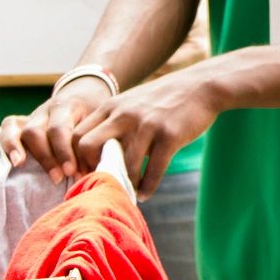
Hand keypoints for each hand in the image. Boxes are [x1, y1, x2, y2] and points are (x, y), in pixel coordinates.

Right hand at [0, 76, 111, 180]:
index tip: (73, 172)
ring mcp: (32, 115)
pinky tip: (4, 158)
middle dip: (45, 156)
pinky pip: (6, 127)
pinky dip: (4, 142)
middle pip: (35, 131)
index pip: (60, 129)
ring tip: (20, 166)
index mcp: (69, 107)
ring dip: (18, 149)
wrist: (86, 94)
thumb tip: (97, 173)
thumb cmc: (95, 117)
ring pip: (15, 128)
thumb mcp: (100, 124)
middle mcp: (47, 110)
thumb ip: (96, 143)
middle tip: (59, 177)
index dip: (64, 152)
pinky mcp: (22, 122)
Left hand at [5, 66, 224, 192]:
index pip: (78, 135)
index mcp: (112, 107)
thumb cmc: (165, 99)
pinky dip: (147, 187)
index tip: (88, 173)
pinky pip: (152, 170)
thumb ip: (115, 122)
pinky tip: (146, 193)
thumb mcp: (133, 102)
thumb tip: (100, 154)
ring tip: (127, 193)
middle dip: (91, 169)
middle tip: (103, 183)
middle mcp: (124, 115)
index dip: (78, 159)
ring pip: (123, 165)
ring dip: (125, 184)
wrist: (201, 86)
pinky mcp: (169, 136)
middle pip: (87, 146)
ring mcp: (146, 125)